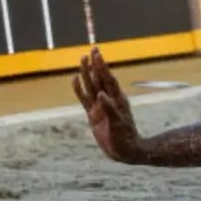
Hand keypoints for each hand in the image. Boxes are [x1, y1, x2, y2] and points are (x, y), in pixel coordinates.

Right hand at [72, 47, 144, 162]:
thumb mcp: (118, 124)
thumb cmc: (125, 138)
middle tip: (92, 50)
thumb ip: (110, 109)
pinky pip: (84, 99)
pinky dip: (79, 89)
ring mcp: (100, 107)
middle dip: (96, 65)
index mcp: (117, 100)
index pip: (108, 80)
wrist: (124, 151)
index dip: (102, 67)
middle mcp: (108, 100)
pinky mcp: (93, 115)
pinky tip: (75, 79)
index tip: (97, 54)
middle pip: (99, 79)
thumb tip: (102, 95)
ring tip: (83, 59)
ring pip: (91, 86)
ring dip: (87, 73)